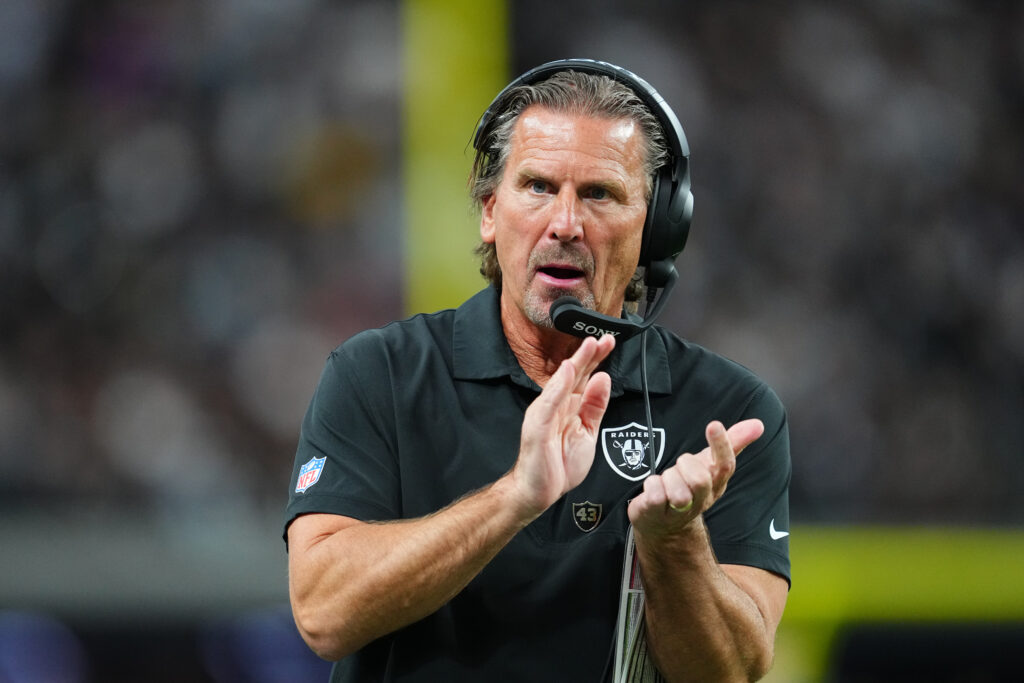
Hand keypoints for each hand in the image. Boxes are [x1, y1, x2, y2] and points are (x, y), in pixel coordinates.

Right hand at [509, 335, 614, 515]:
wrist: (537, 491)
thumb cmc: (558, 465)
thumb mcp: (587, 433)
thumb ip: (595, 406)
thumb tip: (603, 379)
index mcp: (569, 406)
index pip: (584, 377)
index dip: (596, 359)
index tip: (609, 343)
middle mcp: (556, 405)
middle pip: (574, 375)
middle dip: (590, 355)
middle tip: (604, 337)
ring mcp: (545, 414)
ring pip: (562, 383)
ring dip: (576, 363)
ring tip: (588, 345)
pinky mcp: (537, 426)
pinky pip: (549, 403)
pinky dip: (558, 386)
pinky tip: (567, 370)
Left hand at [627, 419, 763, 534]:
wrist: (663, 521)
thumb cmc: (688, 485)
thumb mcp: (709, 462)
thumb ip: (732, 442)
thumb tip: (758, 424)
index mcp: (716, 484)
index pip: (725, 467)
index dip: (721, 445)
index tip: (714, 424)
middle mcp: (702, 501)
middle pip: (700, 480)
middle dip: (685, 465)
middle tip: (680, 467)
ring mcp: (679, 511)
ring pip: (676, 489)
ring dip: (668, 477)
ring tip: (667, 481)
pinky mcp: (657, 514)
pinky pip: (655, 494)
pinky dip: (652, 485)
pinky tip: (655, 489)